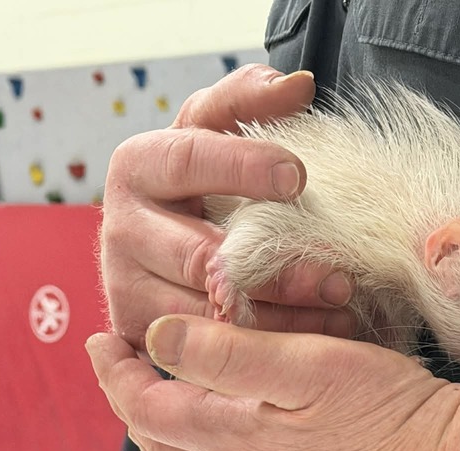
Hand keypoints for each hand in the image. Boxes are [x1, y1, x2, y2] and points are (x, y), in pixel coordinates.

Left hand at [86, 316, 459, 450]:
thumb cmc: (386, 408)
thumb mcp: (307, 363)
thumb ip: (227, 354)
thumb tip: (159, 338)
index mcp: (234, 437)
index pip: (147, 407)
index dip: (115, 372)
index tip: (100, 339)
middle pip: (157, 441)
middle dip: (128, 399)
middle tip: (120, 362)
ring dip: (156, 432)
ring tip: (152, 397)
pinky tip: (207, 444)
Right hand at [100, 64, 355, 350]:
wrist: (162, 247)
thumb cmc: (205, 185)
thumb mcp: (218, 134)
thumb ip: (250, 103)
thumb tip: (297, 86)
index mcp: (137, 167)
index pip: (188, 160)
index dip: (243, 167)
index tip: (299, 177)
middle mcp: (120, 231)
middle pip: (200, 256)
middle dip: (275, 269)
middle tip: (339, 277)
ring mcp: (127, 290)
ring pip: (206, 314)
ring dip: (278, 319)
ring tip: (338, 313)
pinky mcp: (143, 337)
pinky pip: (206, 354)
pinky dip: (262, 353)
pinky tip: (313, 346)